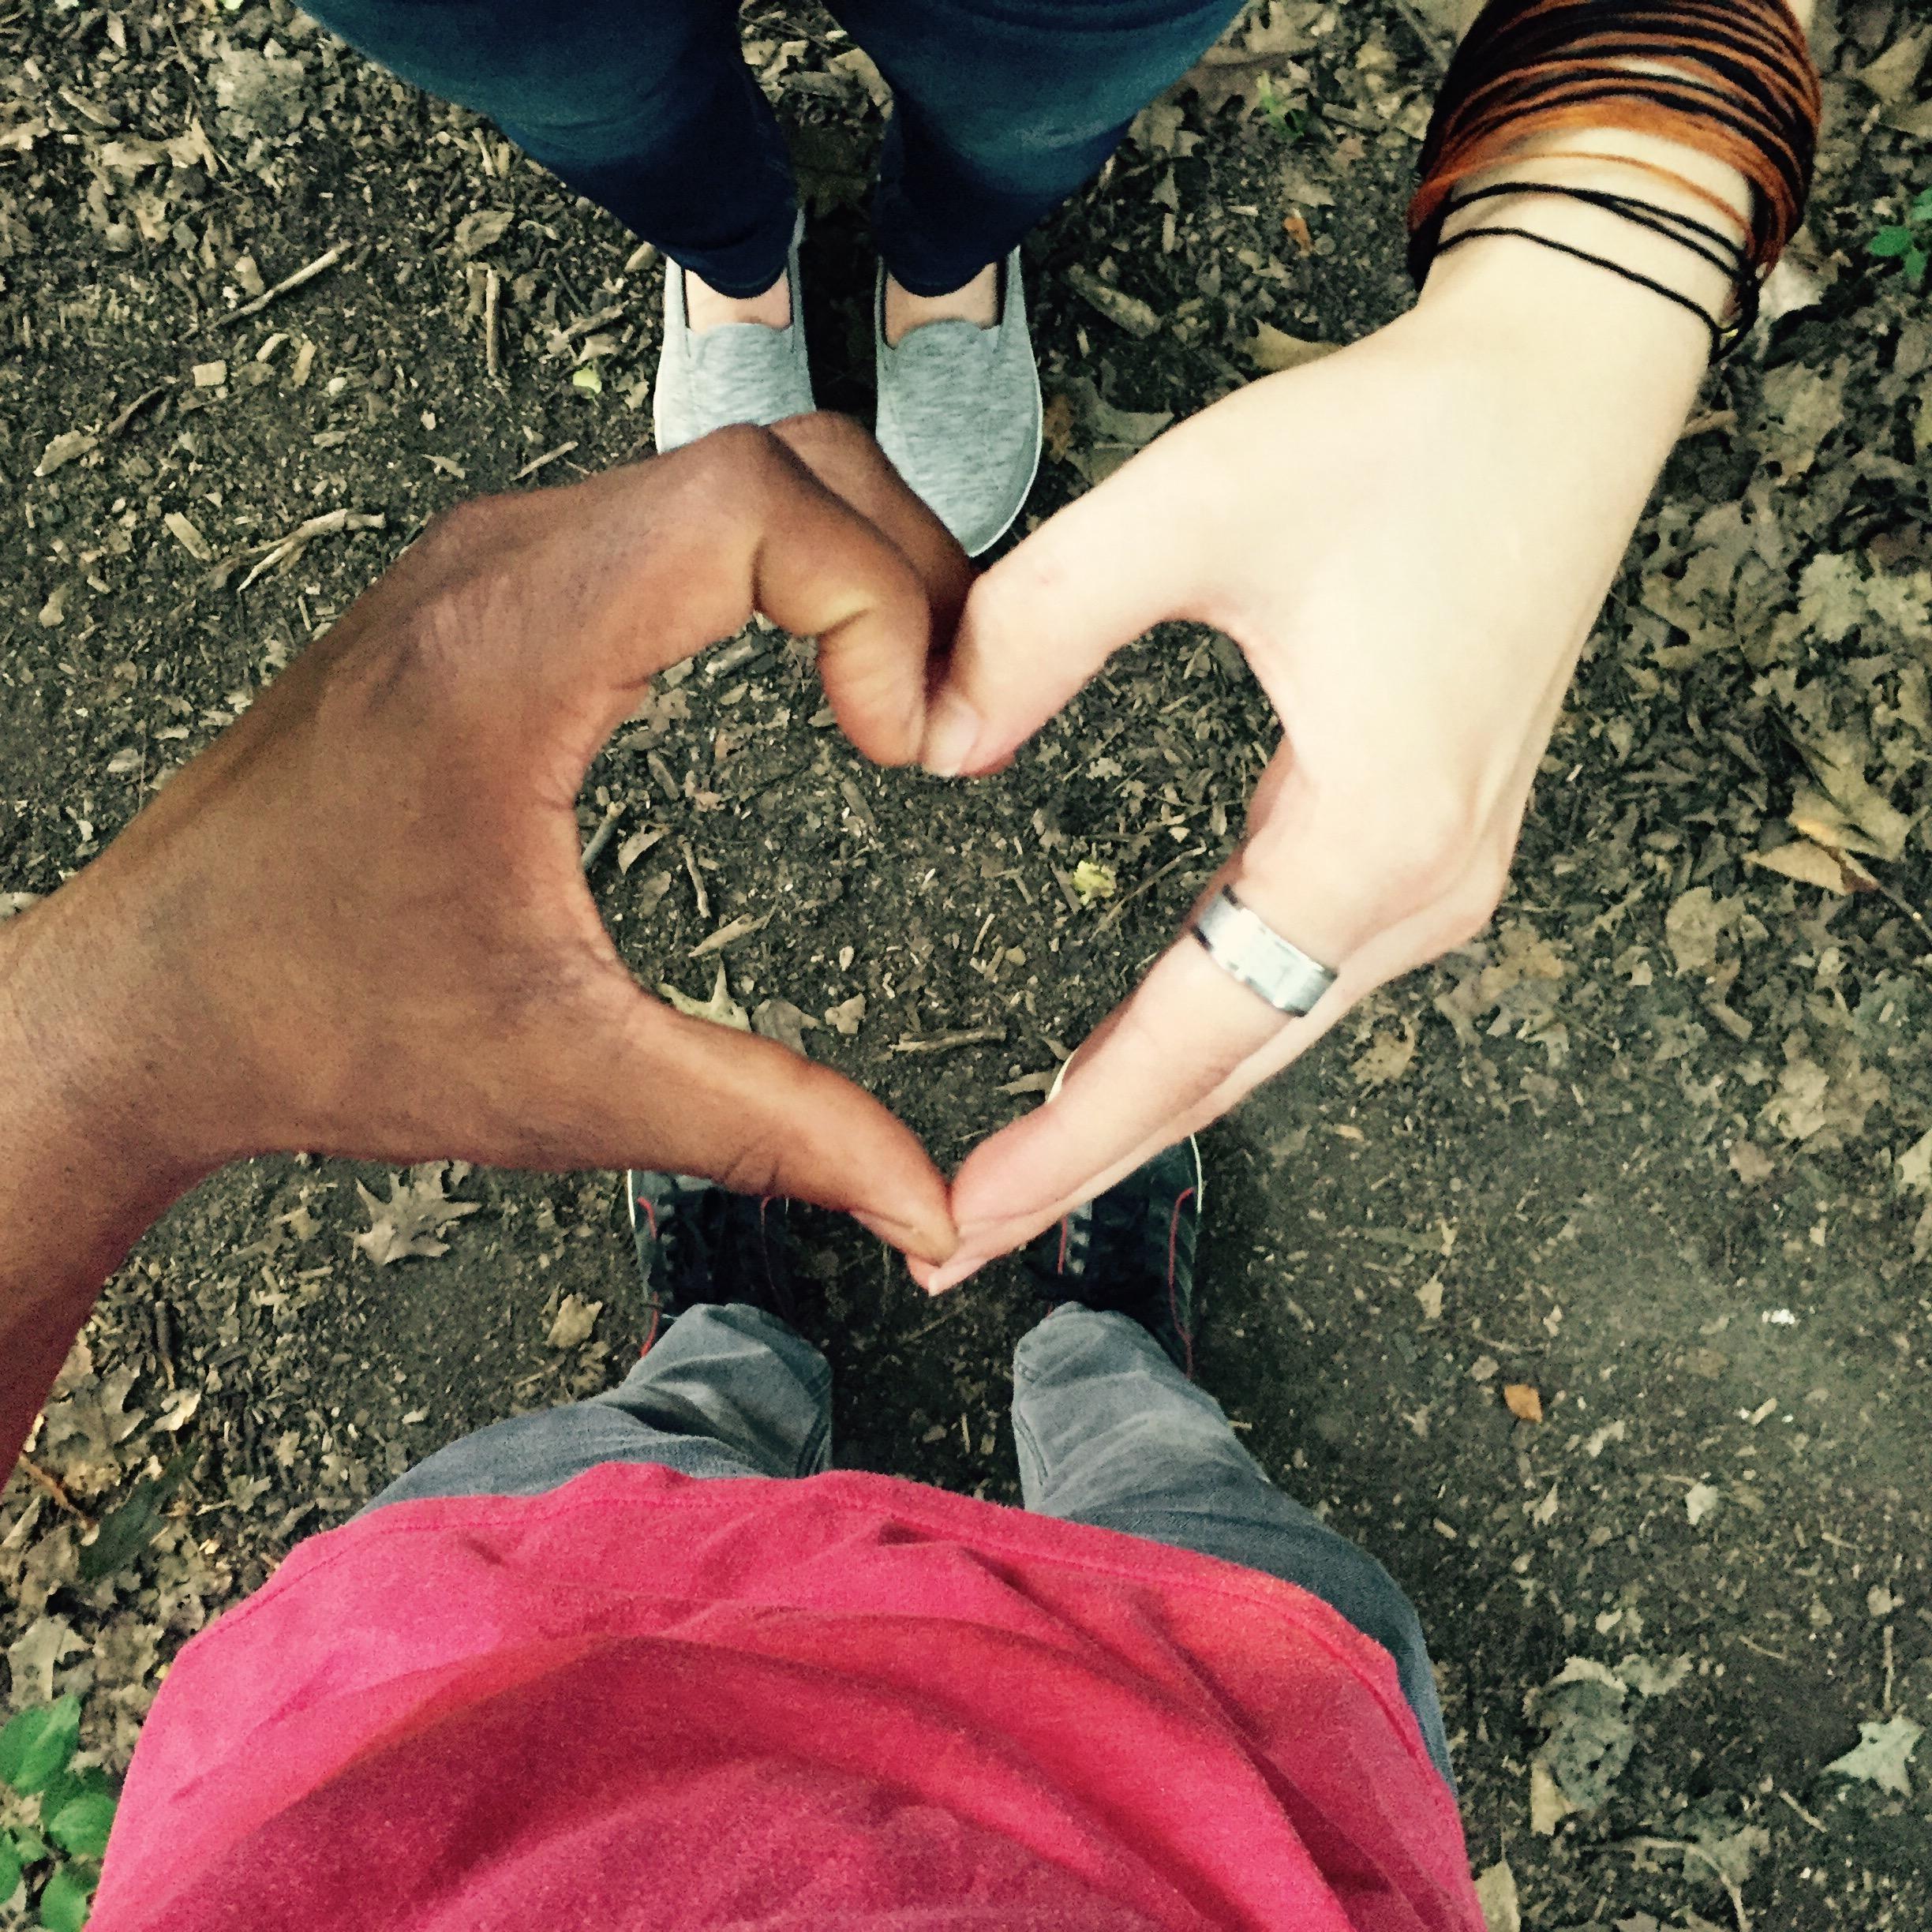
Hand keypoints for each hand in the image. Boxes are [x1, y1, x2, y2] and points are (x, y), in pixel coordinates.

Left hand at [25, 417, 966, 1261]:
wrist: (151, 999)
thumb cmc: (309, 1023)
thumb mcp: (570, 1088)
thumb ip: (772, 1132)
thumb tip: (922, 1202)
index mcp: (509, 654)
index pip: (760, 502)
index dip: (883, 603)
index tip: (905, 745)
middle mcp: (496, 570)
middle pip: (778, 460)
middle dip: (905, 570)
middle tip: (948, 710)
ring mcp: (490, 566)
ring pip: (734, 473)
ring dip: (848, 567)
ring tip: (899, 698)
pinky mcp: (492, 591)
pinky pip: (676, 517)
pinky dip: (779, 573)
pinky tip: (807, 674)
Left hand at [913, 243, 1713, 1288]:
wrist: (1566, 391)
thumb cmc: (1404, 437)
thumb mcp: (1193, 503)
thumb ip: (1038, 623)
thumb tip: (933, 746)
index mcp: (1373, 838)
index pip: (1187, 1043)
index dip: (1064, 1142)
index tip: (960, 1222)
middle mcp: (1423, 889)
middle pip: (1228, 1075)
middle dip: (1087, 1164)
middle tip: (954, 1246)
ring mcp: (1441, 876)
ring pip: (1265, 1036)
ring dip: (1145, 1107)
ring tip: (1020, 1175)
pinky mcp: (1430, 841)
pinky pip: (1294, 976)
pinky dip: (1202, 1034)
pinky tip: (1132, 1057)